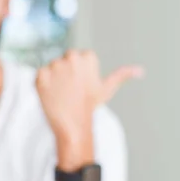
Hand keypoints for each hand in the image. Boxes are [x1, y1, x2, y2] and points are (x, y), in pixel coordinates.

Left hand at [35, 50, 143, 167]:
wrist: (73, 124)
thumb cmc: (90, 106)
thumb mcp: (107, 88)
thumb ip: (122, 75)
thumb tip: (141, 70)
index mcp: (87, 56)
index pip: (77, 57)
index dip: (77, 72)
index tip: (80, 85)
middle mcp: (71, 57)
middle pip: (63, 60)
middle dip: (65, 73)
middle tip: (70, 90)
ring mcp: (54, 66)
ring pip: (51, 68)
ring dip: (53, 79)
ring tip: (62, 94)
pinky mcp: (40, 76)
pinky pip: (38, 75)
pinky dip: (42, 85)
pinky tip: (51, 95)